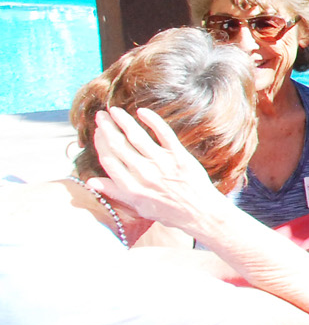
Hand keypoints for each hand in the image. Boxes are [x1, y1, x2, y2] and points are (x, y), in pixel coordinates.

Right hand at [87, 107, 234, 231]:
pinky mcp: (179, 156)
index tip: (98, 132)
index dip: (100, 144)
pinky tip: (142, 111)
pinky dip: (152, 120)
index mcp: (131, 188)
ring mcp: (162, 163)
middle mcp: (144, 174)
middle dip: (107, 128)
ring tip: (114, 111)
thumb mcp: (138, 207)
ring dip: (123, 121)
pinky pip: (164, 133)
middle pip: (119, 145)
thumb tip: (90, 181)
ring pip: (137, 137)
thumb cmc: (169, 211)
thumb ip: (115, 192)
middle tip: (101, 116)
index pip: (109, 160)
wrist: (201, 213)